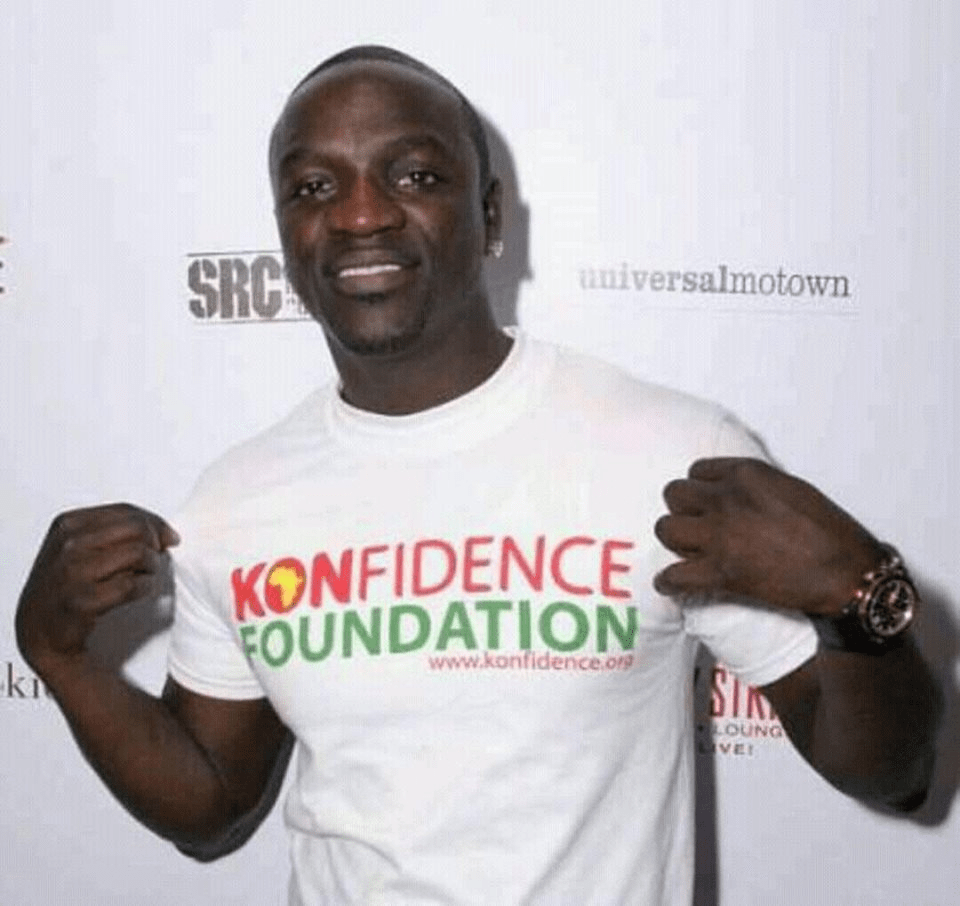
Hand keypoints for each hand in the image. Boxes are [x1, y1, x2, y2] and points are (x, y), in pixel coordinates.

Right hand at [16, 503, 179, 673]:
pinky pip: (132, 585)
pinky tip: (140, 590)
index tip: (167, 536)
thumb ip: (112, 532)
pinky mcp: (83, 600)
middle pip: (136, 528)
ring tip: (146, 575)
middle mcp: (68, 544)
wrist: (39, 630)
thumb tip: (161, 531)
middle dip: (156, 543)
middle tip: (157, 558)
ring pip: (138, 553)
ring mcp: (73, 572)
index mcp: (68, 524)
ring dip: (151, 566)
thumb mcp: (77, 547)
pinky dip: (145, 587)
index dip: (155, 523)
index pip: (126, 511)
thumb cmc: (63, 587)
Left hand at [653, 458, 883, 615]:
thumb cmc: (830, 529)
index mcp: (746, 473)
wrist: (846, 573)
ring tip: (687, 549)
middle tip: (697, 524)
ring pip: (666, 529)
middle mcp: (726, 500)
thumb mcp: (790, 488)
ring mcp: (719, 537)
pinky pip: (673, 576)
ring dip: (674, 539)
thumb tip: (734, 491)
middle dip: (683, 509)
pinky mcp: (719, 573)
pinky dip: (669, 582)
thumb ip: (755, 485)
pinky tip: (671, 583)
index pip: (697, 471)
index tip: (708, 501)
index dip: (701, 488)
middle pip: (675, 495)